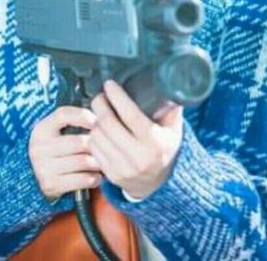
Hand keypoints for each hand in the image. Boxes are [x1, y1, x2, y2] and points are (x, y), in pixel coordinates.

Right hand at [29, 106, 101, 199]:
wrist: (33, 179)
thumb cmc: (55, 151)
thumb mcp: (56, 133)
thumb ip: (73, 122)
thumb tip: (100, 118)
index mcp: (41, 129)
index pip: (63, 115)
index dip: (82, 116)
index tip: (97, 120)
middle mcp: (39, 147)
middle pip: (79, 142)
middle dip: (96, 145)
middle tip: (108, 147)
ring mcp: (43, 167)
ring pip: (82, 161)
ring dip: (97, 163)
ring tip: (103, 162)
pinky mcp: (51, 184)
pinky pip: (81, 180)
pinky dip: (93, 178)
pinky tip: (96, 176)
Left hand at [89, 80, 182, 199]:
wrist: (158, 183)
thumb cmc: (165, 147)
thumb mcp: (173, 128)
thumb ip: (170, 106)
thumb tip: (168, 82)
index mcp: (155, 142)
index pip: (130, 114)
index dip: (116, 96)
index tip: (109, 84)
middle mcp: (139, 157)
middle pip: (108, 123)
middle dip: (100, 104)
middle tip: (100, 96)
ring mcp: (123, 168)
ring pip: (97, 134)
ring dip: (95, 119)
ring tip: (101, 113)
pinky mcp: (111, 174)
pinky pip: (93, 148)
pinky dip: (94, 135)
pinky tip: (100, 130)